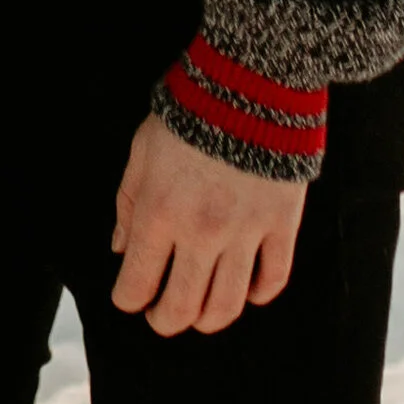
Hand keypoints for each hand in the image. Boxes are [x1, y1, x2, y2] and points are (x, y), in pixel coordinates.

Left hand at [109, 114, 303, 334]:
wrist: (249, 82)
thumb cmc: (186, 113)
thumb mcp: (142, 150)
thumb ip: (128, 203)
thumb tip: (121, 249)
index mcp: (159, 213)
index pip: (136, 284)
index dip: (128, 300)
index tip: (129, 298)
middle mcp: (200, 232)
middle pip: (181, 308)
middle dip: (164, 321)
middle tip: (160, 316)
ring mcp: (244, 233)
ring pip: (226, 306)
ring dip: (208, 320)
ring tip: (199, 314)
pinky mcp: (281, 225)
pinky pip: (273, 279)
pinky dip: (258, 294)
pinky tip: (246, 290)